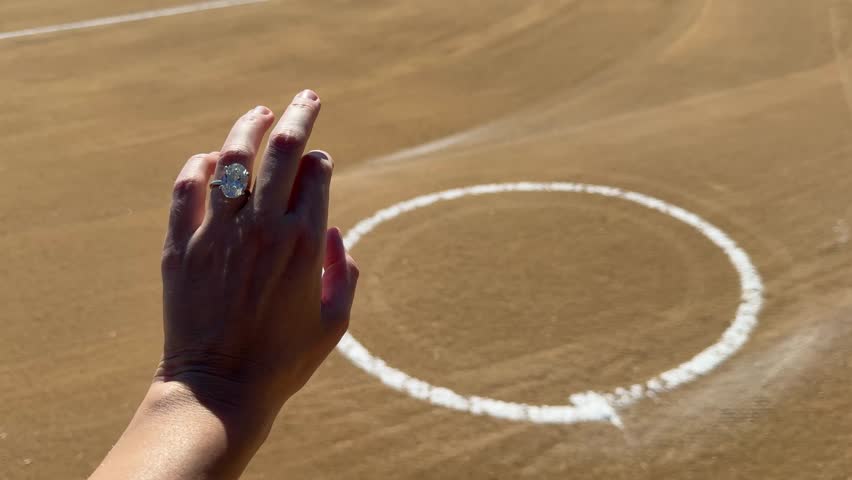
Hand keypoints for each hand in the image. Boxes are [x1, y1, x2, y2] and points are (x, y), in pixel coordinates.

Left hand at [158, 89, 358, 427]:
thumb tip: (336, 233)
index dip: (320, 161)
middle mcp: (263, 228)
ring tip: (261, 112)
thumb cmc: (284, 360)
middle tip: (307, 98)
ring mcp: (218, 233)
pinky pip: (187, 188)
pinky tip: (209, 157)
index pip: (316, 175)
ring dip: (250, 127)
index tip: (319, 162)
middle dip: (299, 116)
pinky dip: (199, 165)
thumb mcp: (335, 322)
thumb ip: (345, 272)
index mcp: (305, 243)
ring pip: (233, 158)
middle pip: (283, 151)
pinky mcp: (181, 245)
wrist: (220, 389)